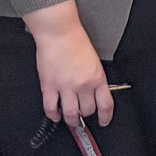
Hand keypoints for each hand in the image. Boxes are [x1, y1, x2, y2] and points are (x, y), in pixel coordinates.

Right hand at [23, 3, 111, 128]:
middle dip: (86, 115)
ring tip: (70, 120)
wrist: (59, 34)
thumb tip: (94, 94)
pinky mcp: (49, 86)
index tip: (104, 121)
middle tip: (83, 115)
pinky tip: (55, 115)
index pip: (106, 104)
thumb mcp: (94, 62)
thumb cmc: (76, 43)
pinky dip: (53, 115)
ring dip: (71, 120)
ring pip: (71, 114)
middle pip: (87, 111)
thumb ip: (95, 79)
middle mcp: (83, 85)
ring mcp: (65, 87)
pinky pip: (51, 108)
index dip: (106, 117)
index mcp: (97, 78)